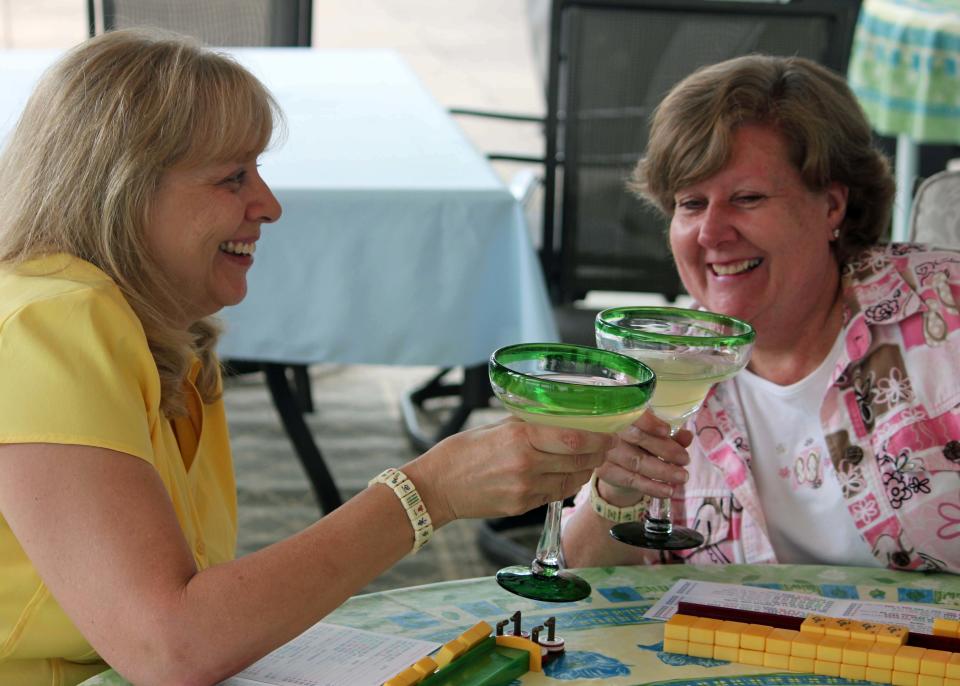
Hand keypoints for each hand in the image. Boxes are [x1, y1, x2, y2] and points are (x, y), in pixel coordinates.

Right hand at [406, 418, 613, 524]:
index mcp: (519, 437)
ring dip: (584, 470)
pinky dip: (565, 484)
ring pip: (571, 481)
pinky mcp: (522, 507)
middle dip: (597, 453)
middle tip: (606, 445)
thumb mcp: (494, 428)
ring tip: (589, 460)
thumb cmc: (460, 452)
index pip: (573, 437)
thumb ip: (527, 424)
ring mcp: (525, 489)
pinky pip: (554, 494)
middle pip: (578, 460)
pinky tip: (566, 475)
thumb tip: (557, 417)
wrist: (436, 488)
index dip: (597, 437)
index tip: (609, 431)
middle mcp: (526, 464)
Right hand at [595, 411, 691, 504]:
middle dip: (664, 449)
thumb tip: (688, 436)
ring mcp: (605, 451)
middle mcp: (610, 429)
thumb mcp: (656, 434)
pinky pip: (631, 480)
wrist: (616, 461)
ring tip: (683, 477)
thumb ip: (671, 435)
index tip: (667, 430)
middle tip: (685, 459)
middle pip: (637, 438)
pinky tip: (668, 491)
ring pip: (636, 461)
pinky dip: (652, 487)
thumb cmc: (640, 441)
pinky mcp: (605, 471)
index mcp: (623, 413)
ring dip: (663, 471)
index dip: (648, 422)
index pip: (633, 415)